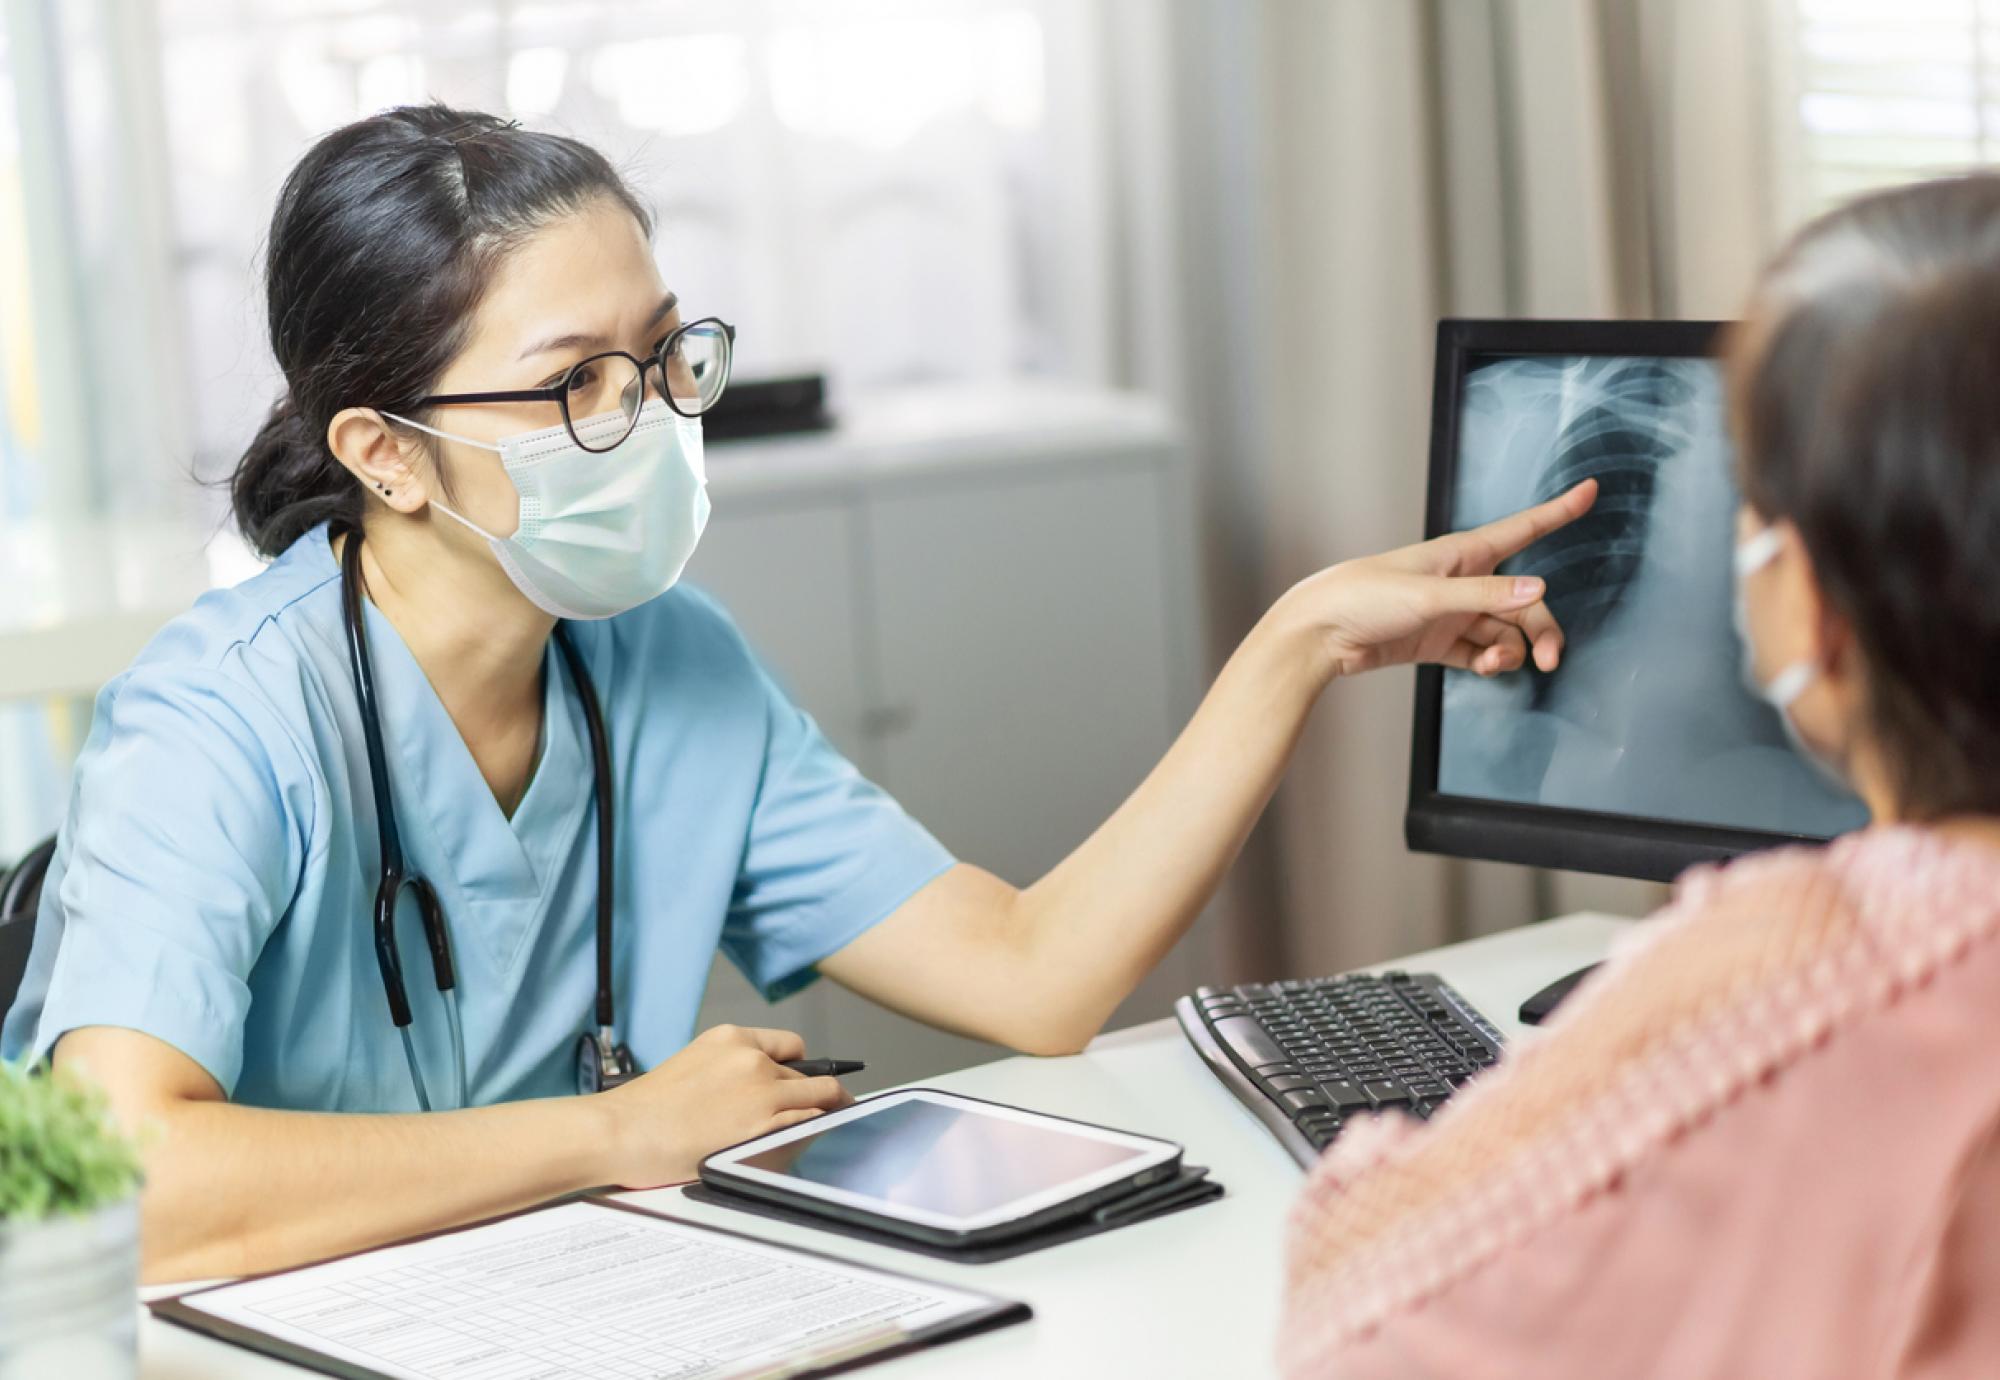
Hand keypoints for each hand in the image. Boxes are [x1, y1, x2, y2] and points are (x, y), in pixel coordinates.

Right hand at [597, 1024, 852, 1187]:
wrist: (620, 1131)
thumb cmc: (646, 1109)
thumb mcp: (693, 1065)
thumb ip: (730, 1070)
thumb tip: (757, 1089)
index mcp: (732, 1039)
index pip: (791, 1047)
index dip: (803, 1068)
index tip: (810, 1082)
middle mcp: (752, 1059)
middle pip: (810, 1075)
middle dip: (819, 1094)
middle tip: (830, 1109)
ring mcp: (762, 1092)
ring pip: (820, 1098)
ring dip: (826, 1113)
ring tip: (832, 1126)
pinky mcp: (763, 1127)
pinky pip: (811, 1124)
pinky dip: (817, 1132)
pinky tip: (815, 1141)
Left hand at [1289, 479, 1597, 680]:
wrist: (1320, 633)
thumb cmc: (1365, 597)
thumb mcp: (1430, 596)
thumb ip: (1485, 596)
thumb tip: (1538, 591)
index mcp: (1463, 554)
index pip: (1523, 529)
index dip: (1558, 512)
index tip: (1591, 490)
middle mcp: (1463, 581)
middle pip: (1523, 602)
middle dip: (1541, 629)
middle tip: (1549, 659)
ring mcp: (1452, 613)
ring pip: (1505, 631)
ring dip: (1511, 651)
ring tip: (1496, 664)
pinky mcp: (1438, 642)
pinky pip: (1481, 651)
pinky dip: (1491, 662)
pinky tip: (1488, 668)